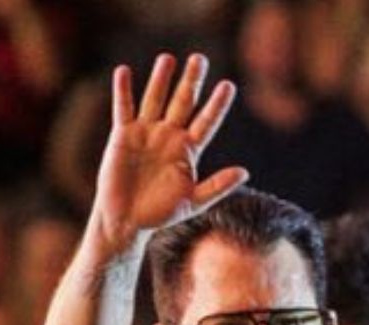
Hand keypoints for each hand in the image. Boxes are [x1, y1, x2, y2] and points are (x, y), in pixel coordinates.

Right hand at [91, 53, 245, 249]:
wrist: (126, 221)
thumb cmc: (160, 214)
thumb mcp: (193, 202)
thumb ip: (218, 186)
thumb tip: (245, 172)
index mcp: (188, 150)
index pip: (207, 121)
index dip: (217, 104)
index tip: (228, 85)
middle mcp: (169, 136)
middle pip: (183, 102)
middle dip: (191, 81)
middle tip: (200, 59)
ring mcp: (146, 133)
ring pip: (155, 100)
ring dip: (161, 80)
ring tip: (168, 59)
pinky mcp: (123, 136)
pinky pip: (124, 109)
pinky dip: (123, 91)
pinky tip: (124, 72)